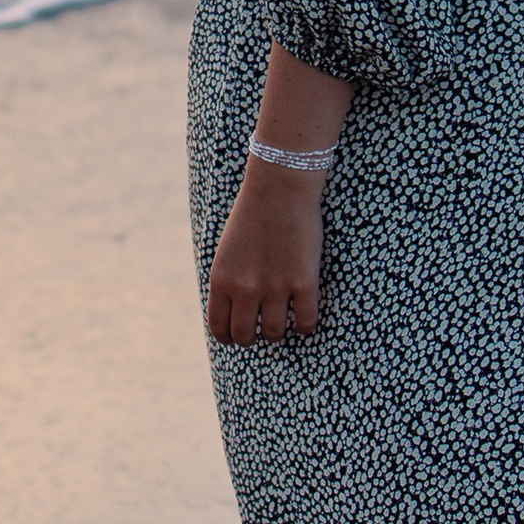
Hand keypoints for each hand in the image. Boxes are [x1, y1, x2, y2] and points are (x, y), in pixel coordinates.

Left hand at [206, 160, 325, 345]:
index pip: (218, 327)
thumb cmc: (252, 214)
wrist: (279, 186)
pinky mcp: (303, 282)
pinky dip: (304, 326)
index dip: (228, 337)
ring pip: (274, 333)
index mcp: (221, 279)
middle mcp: (244, 288)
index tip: (236, 335)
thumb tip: (232, 311)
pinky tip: (304, 318)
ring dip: (278, 331)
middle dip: (252, 336)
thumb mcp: (226, 250)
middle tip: (260, 327)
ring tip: (283, 320)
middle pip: (245, 336)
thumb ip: (227, 280)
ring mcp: (275, 287)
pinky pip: (305, 322)